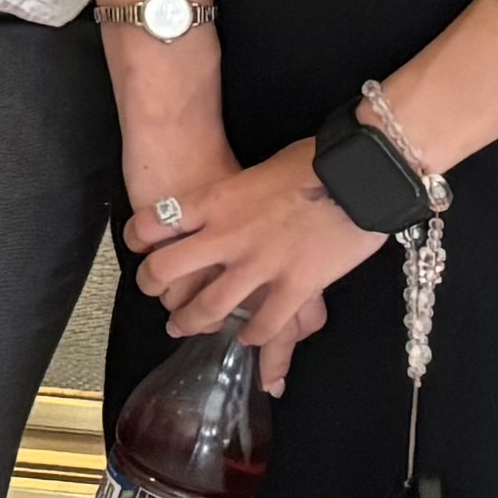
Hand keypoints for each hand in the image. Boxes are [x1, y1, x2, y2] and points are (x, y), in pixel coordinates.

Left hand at [124, 141, 385, 390]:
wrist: (359, 172)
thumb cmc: (314, 160)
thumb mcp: (258, 171)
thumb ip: (239, 193)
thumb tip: (235, 204)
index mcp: (215, 201)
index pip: (154, 223)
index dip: (138, 238)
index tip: (139, 247)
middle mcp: (227, 236)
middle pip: (167, 270)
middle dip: (153, 286)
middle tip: (155, 295)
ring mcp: (260, 264)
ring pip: (209, 306)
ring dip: (192, 320)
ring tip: (184, 327)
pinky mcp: (296, 286)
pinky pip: (265, 323)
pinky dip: (253, 334)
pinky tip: (247, 338)